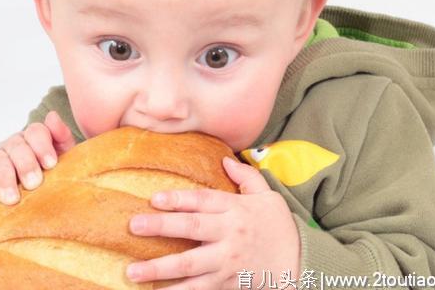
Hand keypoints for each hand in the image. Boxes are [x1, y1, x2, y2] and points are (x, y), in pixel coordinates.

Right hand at [0, 110, 75, 206]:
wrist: (38, 187)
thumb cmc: (51, 169)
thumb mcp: (62, 152)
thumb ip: (61, 136)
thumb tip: (53, 116)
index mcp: (34, 137)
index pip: (36, 133)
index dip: (43, 147)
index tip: (51, 164)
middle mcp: (14, 144)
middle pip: (17, 148)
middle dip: (26, 165)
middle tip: (34, 183)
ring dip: (4, 180)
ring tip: (12, 198)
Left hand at [126, 157, 300, 289]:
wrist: (300, 261)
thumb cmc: (278, 225)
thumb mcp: (267, 196)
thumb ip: (247, 177)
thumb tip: (225, 159)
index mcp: (236, 210)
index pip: (203, 201)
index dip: (178, 199)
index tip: (154, 199)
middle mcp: (230, 234)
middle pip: (192, 228)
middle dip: (161, 227)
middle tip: (134, 226)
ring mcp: (227, 260)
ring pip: (191, 265)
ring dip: (160, 268)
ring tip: (133, 271)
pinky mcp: (228, 282)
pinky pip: (200, 289)